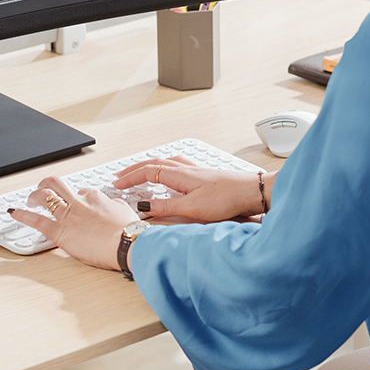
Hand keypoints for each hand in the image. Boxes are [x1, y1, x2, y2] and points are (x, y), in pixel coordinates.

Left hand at [9, 176, 139, 271]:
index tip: (74, 203)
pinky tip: (14, 212)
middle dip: (48, 185)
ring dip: (35, 196)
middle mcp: (79, 202)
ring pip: (45, 196)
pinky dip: (23, 215)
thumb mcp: (127, 213)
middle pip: (57, 185)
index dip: (75, 197)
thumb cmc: (130, 233)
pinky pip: (37, 221)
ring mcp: (68, 215)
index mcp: (96, 198)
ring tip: (30, 200)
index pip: (81, 192)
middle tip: (43, 190)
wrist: (128, 244)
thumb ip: (116, 207)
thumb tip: (113, 205)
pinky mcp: (61, 232)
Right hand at [115, 156, 271, 221]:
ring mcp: (195, 169)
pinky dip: (163, 166)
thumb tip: (143, 207)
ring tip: (138, 172)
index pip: (147, 172)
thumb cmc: (228, 198)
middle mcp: (185, 168)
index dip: (129, 178)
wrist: (252, 192)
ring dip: (147, 166)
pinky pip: (176, 164)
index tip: (117, 184)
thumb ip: (167, 207)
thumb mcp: (193, 208)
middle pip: (153, 163)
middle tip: (119, 176)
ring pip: (164, 161)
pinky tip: (168, 172)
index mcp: (179, 175)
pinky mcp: (203, 174)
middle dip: (133, 169)